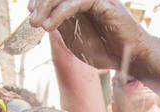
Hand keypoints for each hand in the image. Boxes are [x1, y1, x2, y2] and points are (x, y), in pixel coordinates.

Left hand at [29, 0, 147, 70]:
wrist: (129, 58)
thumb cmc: (104, 51)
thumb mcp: (74, 38)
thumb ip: (60, 24)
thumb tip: (41, 14)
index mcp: (80, 1)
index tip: (30, 13)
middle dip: (40, 2)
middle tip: (32, 20)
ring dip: (47, 6)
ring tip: (38, 24)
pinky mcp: (102, 0)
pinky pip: (75, 1)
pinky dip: (60, 13)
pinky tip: (50, 26)